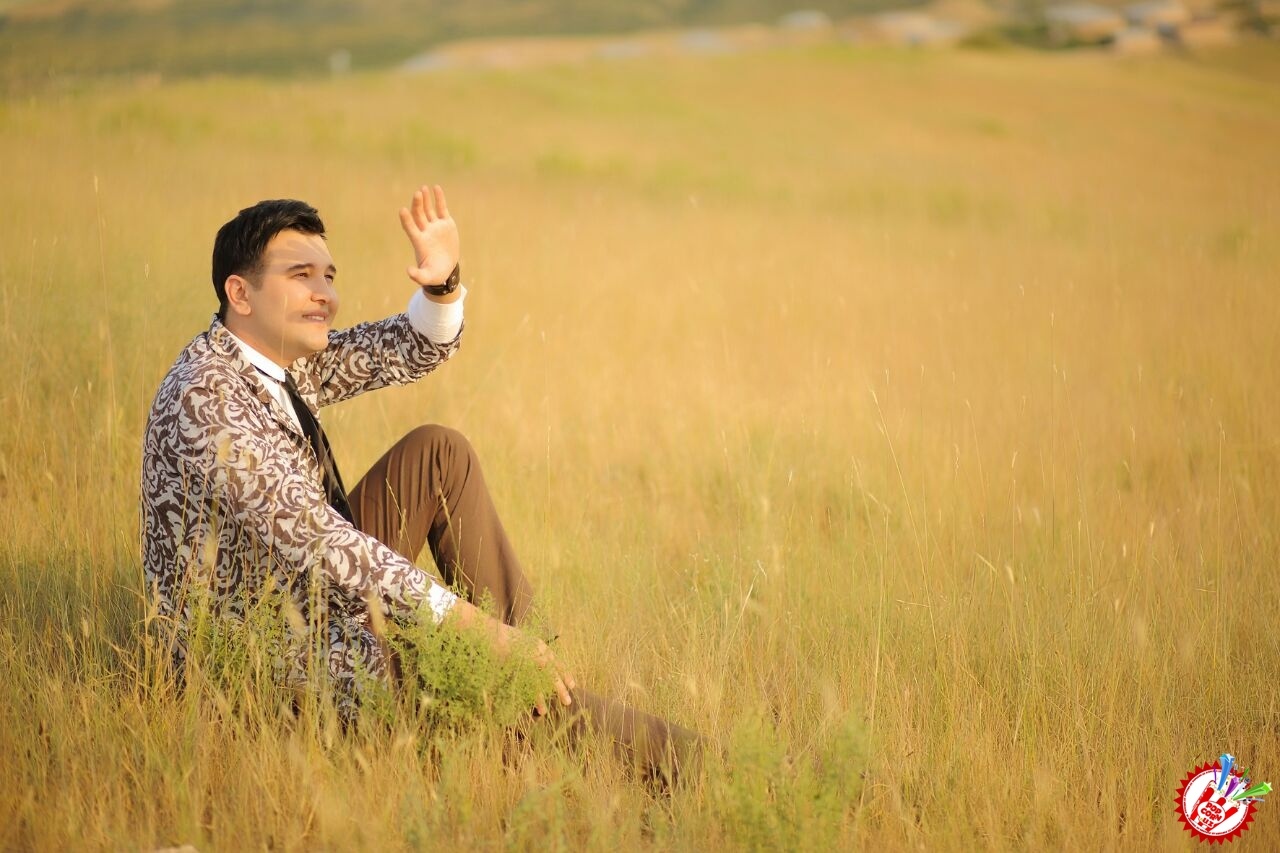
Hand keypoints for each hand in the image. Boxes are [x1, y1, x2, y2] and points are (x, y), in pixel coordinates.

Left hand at [398, 184, 459, 287]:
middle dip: (417, 205)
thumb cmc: (434, 274)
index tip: (402, 210)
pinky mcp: (446, 223)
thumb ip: (418, 275)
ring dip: (425, 199)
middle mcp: (425, 231)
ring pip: (428, 210)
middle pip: (418, 215)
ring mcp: (435, 226)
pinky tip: (436, 188)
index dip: (406, 220)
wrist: (446, 269)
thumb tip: (408, 271)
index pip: (410, 228)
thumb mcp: (426, 277)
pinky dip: (439, 199)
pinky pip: (442, 209)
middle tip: (417, 194)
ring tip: (423, 189)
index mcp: (419, 242)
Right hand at [445, 600, 576, 715]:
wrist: (486, 631)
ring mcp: (528, 659)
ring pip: (540, 682)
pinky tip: (534, 706)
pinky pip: (527, 685)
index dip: (563, 673)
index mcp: (538, 645)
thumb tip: (536, 661)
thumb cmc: (500, 636)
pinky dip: (531, 696)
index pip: (555, 661)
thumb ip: (528, 651)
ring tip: (544, 711)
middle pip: (552, 673)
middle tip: (568, 701)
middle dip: (560, 688)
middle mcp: (537, 651)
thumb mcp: (520, 641)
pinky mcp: (518, 666)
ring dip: (542, 697)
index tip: (572, 684)